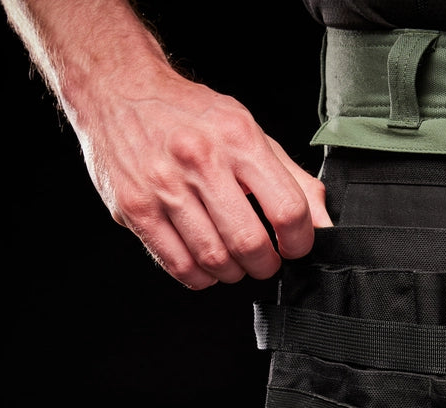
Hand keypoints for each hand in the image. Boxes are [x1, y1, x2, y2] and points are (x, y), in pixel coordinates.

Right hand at [1, 0, 330, 289]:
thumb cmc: (190, 115)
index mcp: (237, 137)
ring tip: (233, 262)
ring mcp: (163, 186)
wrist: (120, 92)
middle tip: (264, 260)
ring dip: (232, 272)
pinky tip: (204, 264)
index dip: (299, 240)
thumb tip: (325, 224)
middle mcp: (200, 159)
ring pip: (213, 259)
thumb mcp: (249, 132)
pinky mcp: (134, 208)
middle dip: (265, 264)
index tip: (294, 246)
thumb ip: (292, 179)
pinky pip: (178, 264)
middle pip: (249, 242)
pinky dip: (200, 277)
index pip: (287, 208)